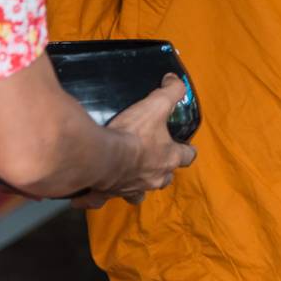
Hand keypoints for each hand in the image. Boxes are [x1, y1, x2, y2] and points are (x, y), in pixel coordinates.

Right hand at [84, 74, 197, 204]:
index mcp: (169, 159)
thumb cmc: (135, 133)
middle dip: (161, 171)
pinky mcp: (107, 195)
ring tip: (127, 175)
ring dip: (135, 187)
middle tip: (152, 158)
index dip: (187, 150)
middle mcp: (153, 179)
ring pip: (138, 194)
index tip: (182, 145)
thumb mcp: (158, 104)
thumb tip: (175, 80)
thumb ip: (172, 91)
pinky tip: (91, 190)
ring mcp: (130, 189)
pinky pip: (102, 200)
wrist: (102, 156)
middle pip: (164, 179)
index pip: (188, 157)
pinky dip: (98, 196)